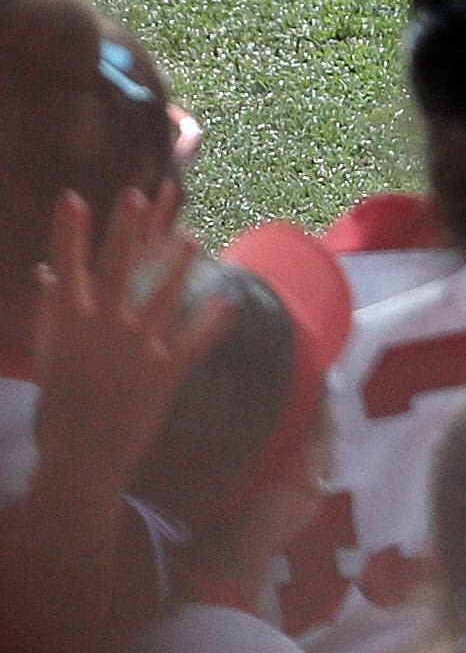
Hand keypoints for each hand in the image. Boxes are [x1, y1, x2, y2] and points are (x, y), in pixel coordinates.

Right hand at [31, 186, 225, 508]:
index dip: (69, 232)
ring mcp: (134, 348)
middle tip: (137, 195)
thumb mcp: (48, 355)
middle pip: (116, 270)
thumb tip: (48, 272)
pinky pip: (194, 341)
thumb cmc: (59, 405)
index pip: (67, 266)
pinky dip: (212, 322)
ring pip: (162, 296)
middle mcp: (100, 328)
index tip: (72, 197)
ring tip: (192, 237)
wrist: (81, 457)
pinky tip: (229, 302)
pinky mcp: (164, 371)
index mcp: (67, 322)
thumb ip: (52, 311)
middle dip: (127, 231)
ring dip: (179, 266)